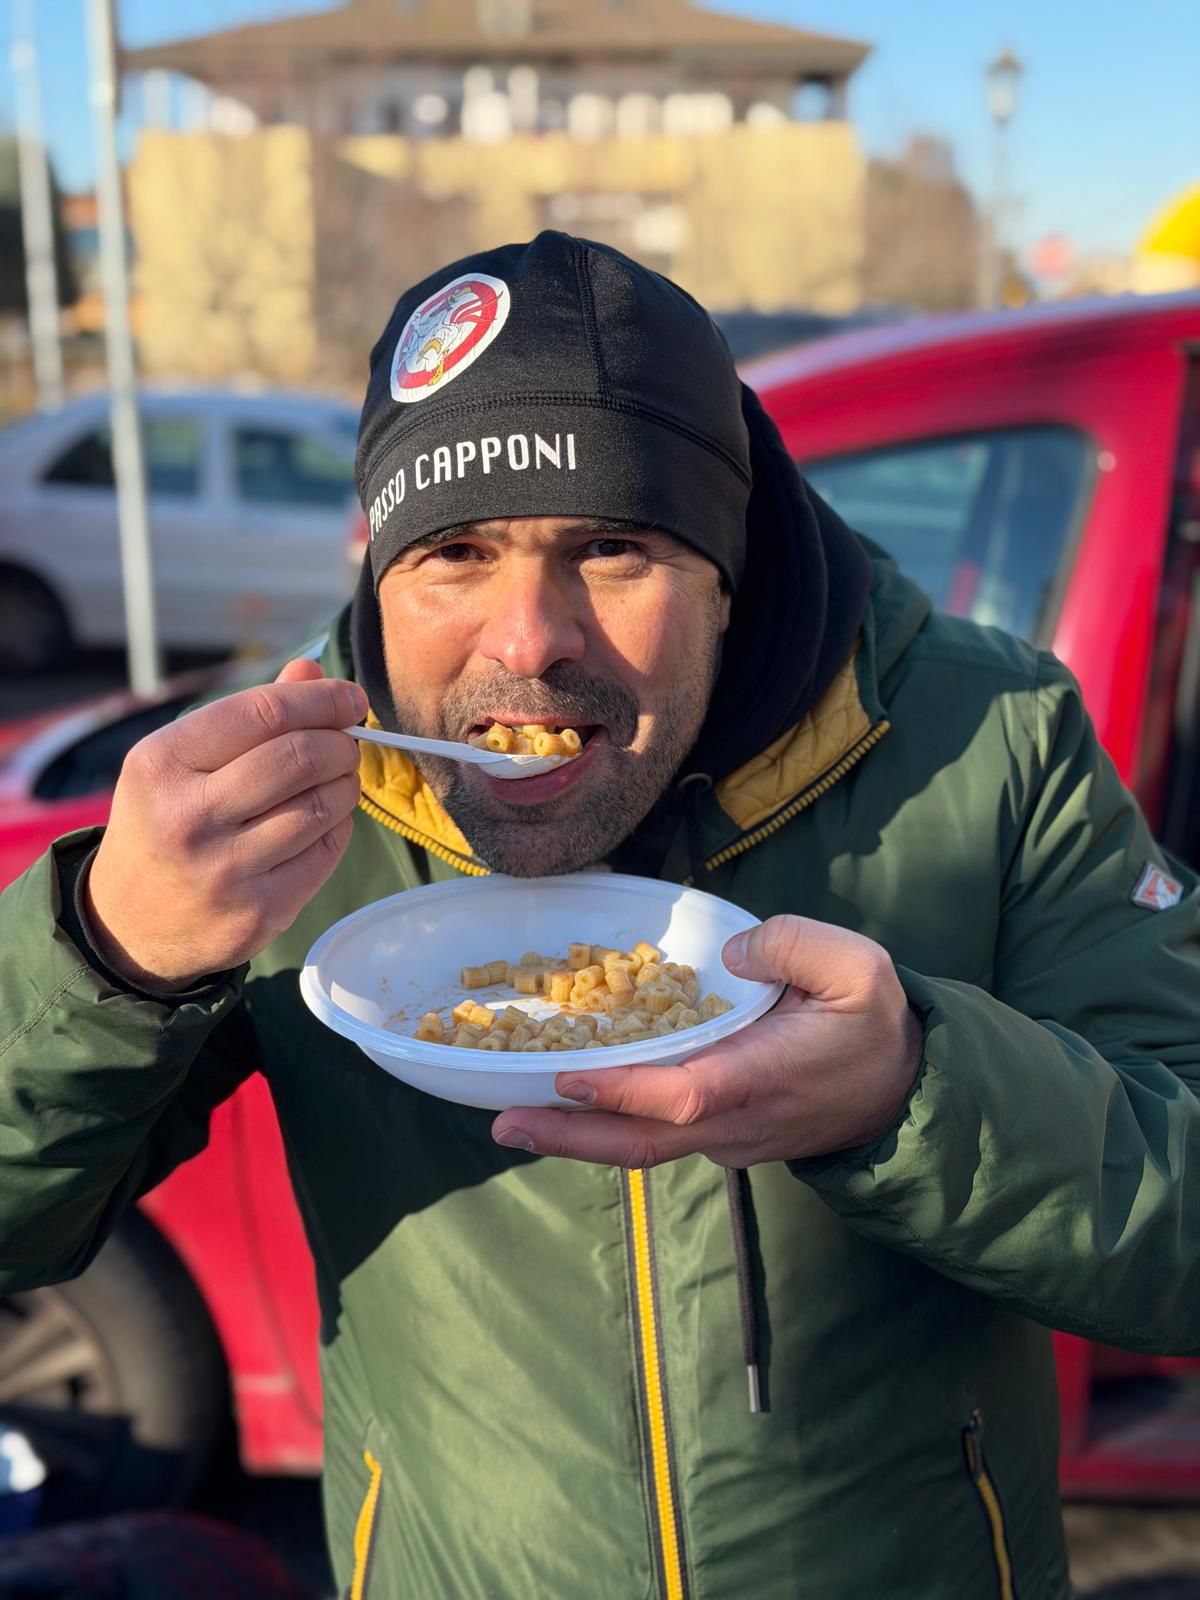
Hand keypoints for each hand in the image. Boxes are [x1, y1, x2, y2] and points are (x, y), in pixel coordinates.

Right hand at [85, 658, 366, 989]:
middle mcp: (189, 816)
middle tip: (348, 743)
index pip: (265, 713)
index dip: (321, 700)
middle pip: (300, 758)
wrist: (128, 923)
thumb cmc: (164, 821)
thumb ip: (248, 715)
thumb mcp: (179, 760)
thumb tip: (312, 671)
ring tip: (339, 778)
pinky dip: (338, 827)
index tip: (350, 699)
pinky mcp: (259, 911)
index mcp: (163, 763)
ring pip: (321, 807)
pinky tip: (325, 820)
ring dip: (345, 784)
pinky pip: (324, 853)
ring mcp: (225, 869)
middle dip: (340, 743)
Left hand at [492, 915, 923, 1167]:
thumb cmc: (875, 1023)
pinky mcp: (721, 1138)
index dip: (625, 1091)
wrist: (901, 1090)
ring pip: (645, 1146)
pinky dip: (607, 1127)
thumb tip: (733, 955)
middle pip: (644, 1140)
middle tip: (502, 1122)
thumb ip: (795, 945)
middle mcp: (738, 1121)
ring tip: (510, 1117)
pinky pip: (657, 1137)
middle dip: (570, 1136)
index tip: (566, 1079)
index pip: (686, 1094)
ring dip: (577, 1138)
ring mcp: (728, 1139)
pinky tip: (564, 1107)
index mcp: (767, 1076)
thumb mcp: (859, 965)